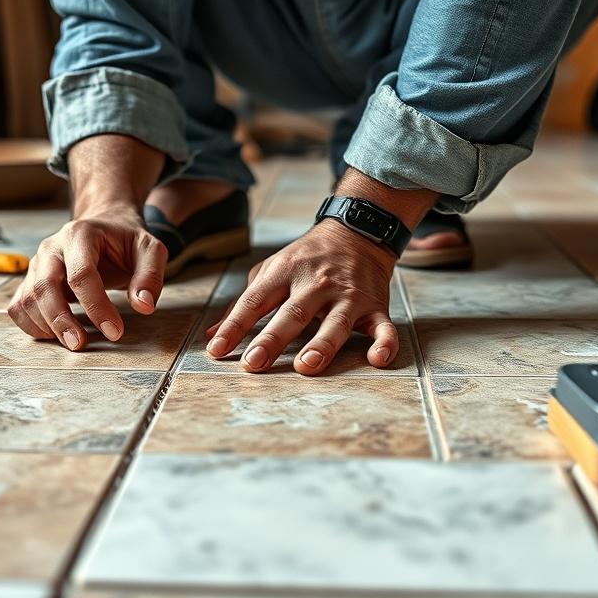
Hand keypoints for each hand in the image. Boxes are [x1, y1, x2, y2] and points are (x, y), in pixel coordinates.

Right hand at [8, 204, 167, 350]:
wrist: (103, 226)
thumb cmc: (125, 240)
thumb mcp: (149, 250)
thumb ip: (150, 276)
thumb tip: (144, 306)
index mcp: (80, 235)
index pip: (81, 275)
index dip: (96, 306)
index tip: (114, 331)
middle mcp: (52, 248)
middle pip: (45, 287)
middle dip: (62, 321)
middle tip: (81, 345)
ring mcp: (37, 264)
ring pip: (28, 299)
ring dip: (47, 326)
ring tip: (74, 342)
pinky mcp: (31, 280)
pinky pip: (19, 306)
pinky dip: (32, 325)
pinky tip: (56, 335)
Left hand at [205, 220, 398, 374]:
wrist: (357, 231)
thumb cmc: (307, 258)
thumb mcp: (271, 271)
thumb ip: (244, 304)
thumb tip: (213, 335)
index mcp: (285, 273)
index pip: (255, 300)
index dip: (235, 325)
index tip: (217, 349)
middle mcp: (316, 283)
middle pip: (293, 312)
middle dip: (272, 339)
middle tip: (253, 364)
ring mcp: (348, 296)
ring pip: (335, 323)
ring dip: (321, 345)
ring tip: (306, 366)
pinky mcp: (375, 306)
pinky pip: (383, 327)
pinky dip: (384, 343)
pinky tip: (376, 359)